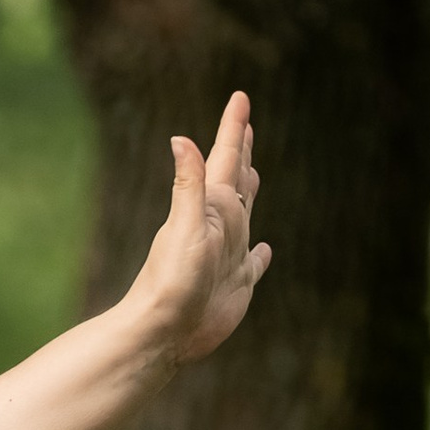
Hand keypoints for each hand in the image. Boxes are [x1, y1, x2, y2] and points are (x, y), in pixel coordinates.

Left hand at [123, 90, 269, 367]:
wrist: (164, 332)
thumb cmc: (173, 280)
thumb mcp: (185, 227)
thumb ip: (188, 185)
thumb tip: (180, 139)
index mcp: (209, 208)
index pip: (224, 159)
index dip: (233, 129)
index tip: (239, 98)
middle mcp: (220, 227)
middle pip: (234, 179)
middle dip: (240, 152)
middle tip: (245, 126)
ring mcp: (229, 255)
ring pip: (245, 214)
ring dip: (249, 192)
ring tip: (253, 173)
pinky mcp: (236, 284)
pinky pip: (254, 264)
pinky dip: (261, 255)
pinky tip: (265, 249)